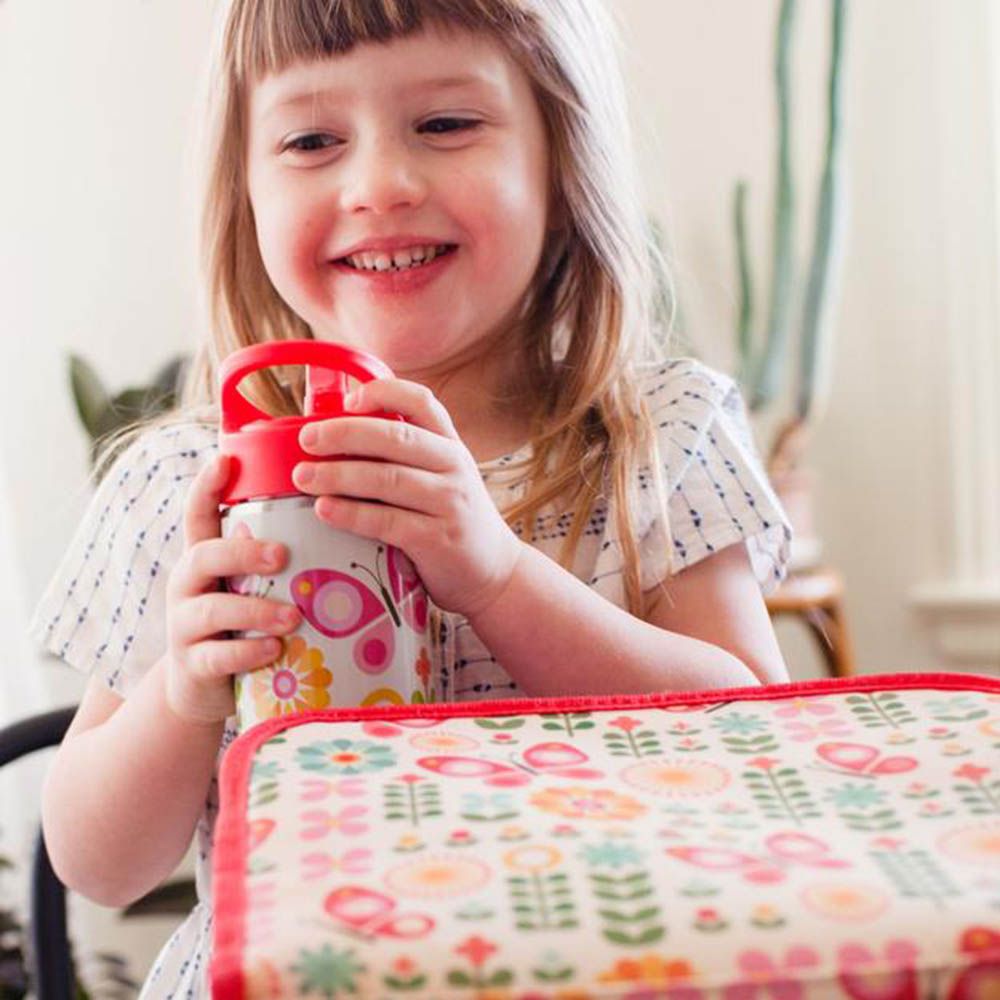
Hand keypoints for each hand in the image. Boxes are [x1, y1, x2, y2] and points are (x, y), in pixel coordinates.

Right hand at [163, 453, 301, 724]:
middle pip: (203, 555)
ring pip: (212, 609)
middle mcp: (188, 585)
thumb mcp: (254, 585)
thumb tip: (343, 515)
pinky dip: (247, 652)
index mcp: (205, 558)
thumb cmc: (245, 623)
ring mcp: (185, 626)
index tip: (224, 459)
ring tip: (294, 615)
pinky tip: (274, 650)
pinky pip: (216, 656)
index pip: (198, 514)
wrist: (207, 689)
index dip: (206, 486)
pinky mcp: (193, 665)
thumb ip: (277, 557)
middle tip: (282, 555)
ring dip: (255, 610)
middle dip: (243, 553)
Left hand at [292, 379, 523, 617]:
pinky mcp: (438, 539)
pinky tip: (324, 509)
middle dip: (345, 433)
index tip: (349, 400)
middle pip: (396, 437)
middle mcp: (454, 467)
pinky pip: (388, 521)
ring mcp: (449, 503)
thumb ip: (403, 459)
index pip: (422, 401)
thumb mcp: (441, 479)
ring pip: (387, 478)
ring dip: (339, 474)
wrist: (495, 573)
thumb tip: (334, 437)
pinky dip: (351, 513)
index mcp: (450, 445)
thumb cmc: (452, 521)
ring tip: (303, 476)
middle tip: (307, 439)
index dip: (384, 392)